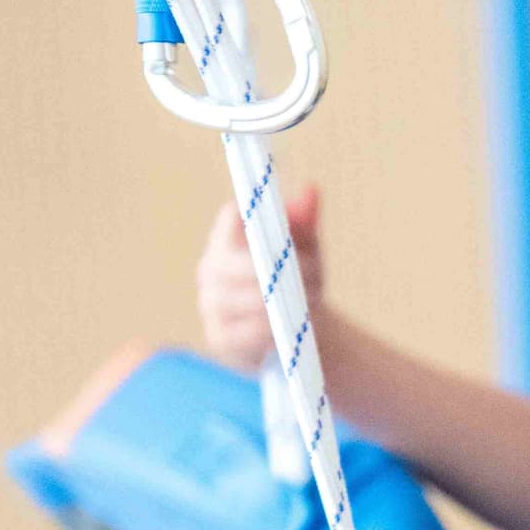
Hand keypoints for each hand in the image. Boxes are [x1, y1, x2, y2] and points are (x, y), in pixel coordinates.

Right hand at [195, 181, 323, 371]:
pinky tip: (292, 328)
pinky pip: (251, 333)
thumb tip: (311, 190)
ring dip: (289, 303)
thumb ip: (305, 220)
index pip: (232, 217)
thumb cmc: (293, 279)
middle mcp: (210, 268)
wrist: (289, 331)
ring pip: (252, 300)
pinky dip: (277, 330)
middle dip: (287, 273)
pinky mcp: (220, 338)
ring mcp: (211, 304)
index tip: (294, 238)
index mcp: (226, 238)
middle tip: (319, 281)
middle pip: (245, 264)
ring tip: (313, 304)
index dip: (261, 221)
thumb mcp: (304, 247)